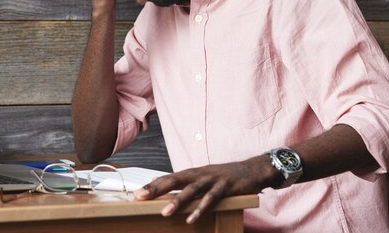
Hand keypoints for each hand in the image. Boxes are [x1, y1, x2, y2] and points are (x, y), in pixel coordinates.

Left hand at [134, 156, 277, 222]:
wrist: (252, 169)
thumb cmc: (224, 176)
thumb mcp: (201, 177)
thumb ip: (182, 182)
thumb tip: (159, 183)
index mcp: (191, 173)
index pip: (168, 178)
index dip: (152, 185)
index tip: (137, 194)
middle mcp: (199, 174)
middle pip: (174, 180)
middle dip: (156, 189)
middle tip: (140, 197)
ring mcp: (212, 179)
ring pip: (192, 190)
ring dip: (178, 201)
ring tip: (164, 212)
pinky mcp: (226, 186)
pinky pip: (212, 199)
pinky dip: (201, 208)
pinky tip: (192, 218)